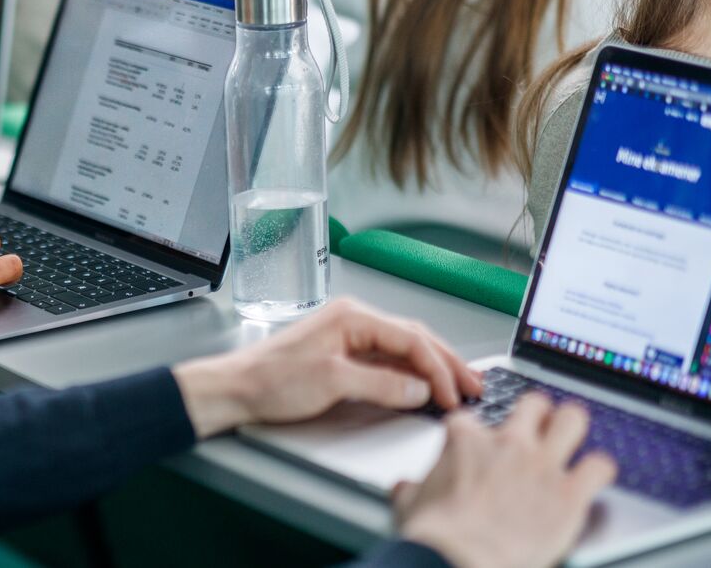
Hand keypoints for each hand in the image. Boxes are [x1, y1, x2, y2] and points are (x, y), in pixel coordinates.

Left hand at [171, 298, 483, 437]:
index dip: (438, 367)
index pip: (411, 338)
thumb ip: (380, 385)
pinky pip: (385, 362)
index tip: (454, 394)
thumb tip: (418, 389)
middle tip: (473, 386)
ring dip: (430, 370)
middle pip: (412, 339)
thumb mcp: (332, 382)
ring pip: (401, 350)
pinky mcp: (341, 356)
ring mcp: (347, 338)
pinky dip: (408, 376)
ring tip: (457, 388)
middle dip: (445, 363)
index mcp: (352, 316)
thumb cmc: (272, 379)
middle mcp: (352, 321)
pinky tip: (421, 390)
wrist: (237, 388)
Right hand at [395, 395, 616, 567]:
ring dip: (572, 429)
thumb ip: (414, 488)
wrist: (460, 563)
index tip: (477, 450)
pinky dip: (598, 471)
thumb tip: (407, 488)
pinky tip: (591, 480)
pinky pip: (600, 466)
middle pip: (534, 404)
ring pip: (573, 418)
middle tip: (536, 431)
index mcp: (465, 440)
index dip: (475, 436)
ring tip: (570, 440)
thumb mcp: (410, 504)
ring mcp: (541, 465)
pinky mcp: (570, 494)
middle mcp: (507, 443)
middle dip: (536, 415)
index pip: (472, 419)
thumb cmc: (435, 536)